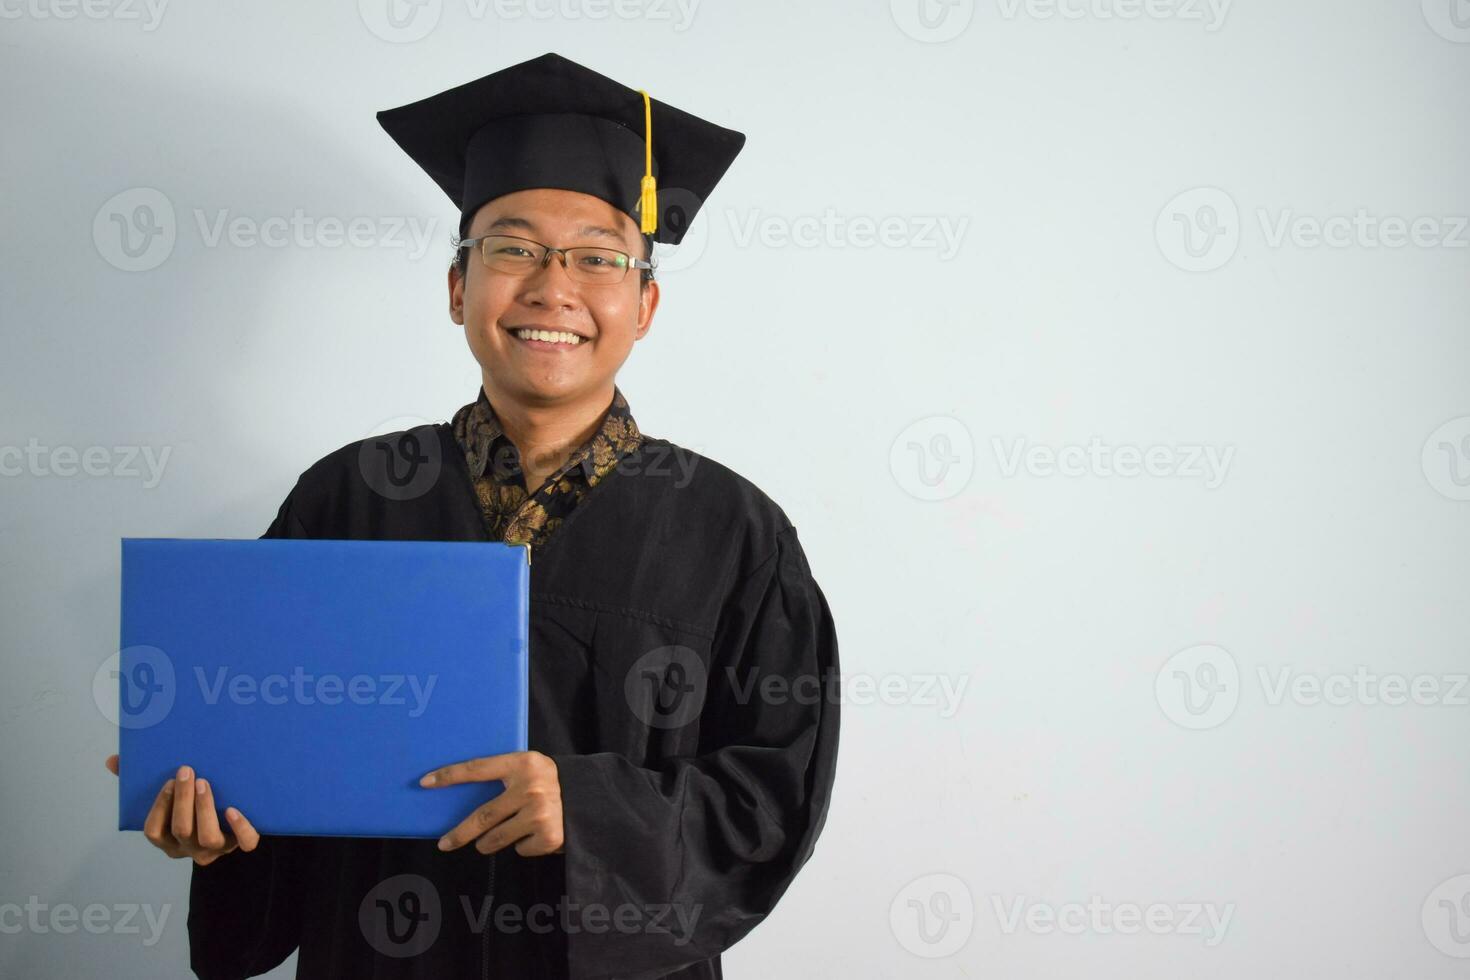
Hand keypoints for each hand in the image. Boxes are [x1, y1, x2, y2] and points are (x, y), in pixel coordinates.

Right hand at [105, 755, 260, 865]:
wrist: (233, 823)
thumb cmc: (192, 805)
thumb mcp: (168, 796)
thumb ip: (139, 781)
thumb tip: (112, 761)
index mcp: (169, 840)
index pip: (154, 832)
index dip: (159, 807)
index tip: (168, 781)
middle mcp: (190, 848)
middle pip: (181, 831)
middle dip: (182, 801)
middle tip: (186, 771)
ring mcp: (215, 848)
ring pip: (208, 838)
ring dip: (204, 809)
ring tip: (204, 783)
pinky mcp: (239, 844)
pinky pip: (244, 842)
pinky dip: (240, 827)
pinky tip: (233, 809)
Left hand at [421, 750, 564, 856]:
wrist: (589, 799)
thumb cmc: (549, 784)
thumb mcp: (530, 769)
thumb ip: (504, 776)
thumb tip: (461, 794)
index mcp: (522, 764)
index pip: (477, 768)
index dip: (450, 776)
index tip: (425, 783)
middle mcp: (531, 788)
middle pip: (482, 817)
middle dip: (459, 833)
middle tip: (445, 843)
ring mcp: (540, 814)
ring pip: (496, 839)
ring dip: (490, 843)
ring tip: (499, 836)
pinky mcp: (548, 836)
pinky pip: (519, 849)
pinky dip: (522, 846)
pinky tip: (535, 834)